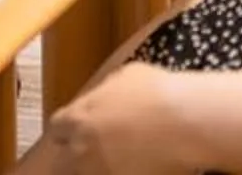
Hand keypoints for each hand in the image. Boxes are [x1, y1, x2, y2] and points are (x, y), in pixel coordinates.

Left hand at [19, 65, 185, 174]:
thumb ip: (105, 90)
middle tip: (95, 151)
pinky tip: (137, 168)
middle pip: (64, 163)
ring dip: (95, 169)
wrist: (186, 122)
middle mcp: (82, 150)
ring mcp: (100, 172)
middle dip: (76, 156)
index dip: (68, 130)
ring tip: (118, 162)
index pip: (56, 130)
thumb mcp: (126, 76)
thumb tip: (104, 96)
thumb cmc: (157, 92)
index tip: (77, 131)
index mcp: (78, 118)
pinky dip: (119, 174)